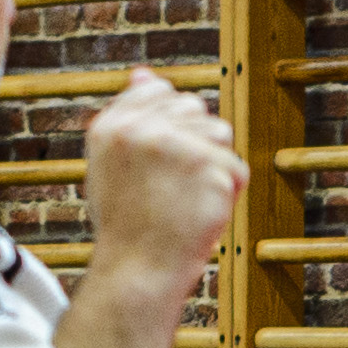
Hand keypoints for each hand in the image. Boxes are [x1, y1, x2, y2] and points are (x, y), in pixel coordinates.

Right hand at [83, 68, 244, 293]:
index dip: (168, 127)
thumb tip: (143, 73)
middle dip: (193, 144)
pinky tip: (201, 215)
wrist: (137, 274)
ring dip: (213, 167)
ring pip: (220, 132)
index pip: (159, 92)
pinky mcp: (210, 166)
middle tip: (170, 190)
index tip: (157, 165)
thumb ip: (129, 116)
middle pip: (194, 108)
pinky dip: (229, 195)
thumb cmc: (127, 222)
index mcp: (110, 125)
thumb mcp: (113, 164)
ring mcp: (176, 146)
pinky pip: (237, 169)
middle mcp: (140, 129)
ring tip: (185, 201)